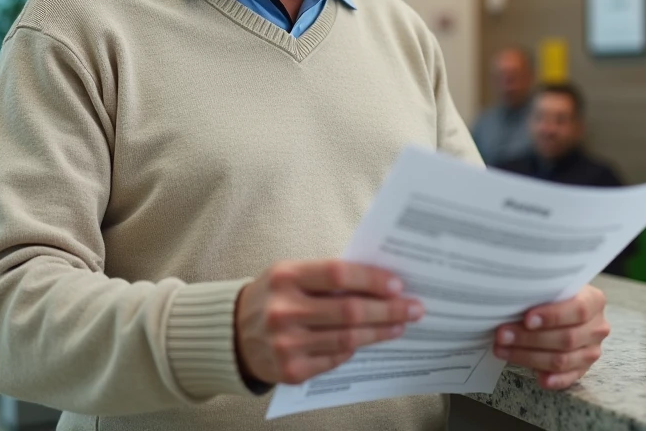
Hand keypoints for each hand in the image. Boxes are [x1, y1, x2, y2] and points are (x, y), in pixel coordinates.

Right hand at [235, 260, 422, 384]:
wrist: (231, 334)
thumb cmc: (272, 296)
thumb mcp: (290, 274)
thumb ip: (326, 276)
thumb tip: (379, 281)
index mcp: (285, 277)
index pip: (338, 274)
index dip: (371, 279)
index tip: (398, 284)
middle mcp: (283, 310)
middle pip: (350, 310)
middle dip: (389, 310)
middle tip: (414, 308)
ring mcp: (286, 344)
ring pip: (348, 338)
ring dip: (380, 332)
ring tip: (400, 325)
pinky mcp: (291, 370)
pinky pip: (335, 359)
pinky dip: (354, 349)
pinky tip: (369, 340)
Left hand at [492, 284, 608, 390]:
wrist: (564, 305)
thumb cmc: (554, 293)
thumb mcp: (552, 285)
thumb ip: (541, 291)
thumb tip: (513, 300)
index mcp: (594, 301)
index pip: (578, 309)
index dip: (552, 316)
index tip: (527, 319)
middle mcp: (597, 327)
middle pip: (567, 338)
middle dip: (530, 338)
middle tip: (502, 335)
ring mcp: (592, 350)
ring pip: (563, 359)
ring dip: (529, 357)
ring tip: (503, 350)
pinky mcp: (583, 368)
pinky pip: (569, 377)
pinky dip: (554, 380)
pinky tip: (538, 377)